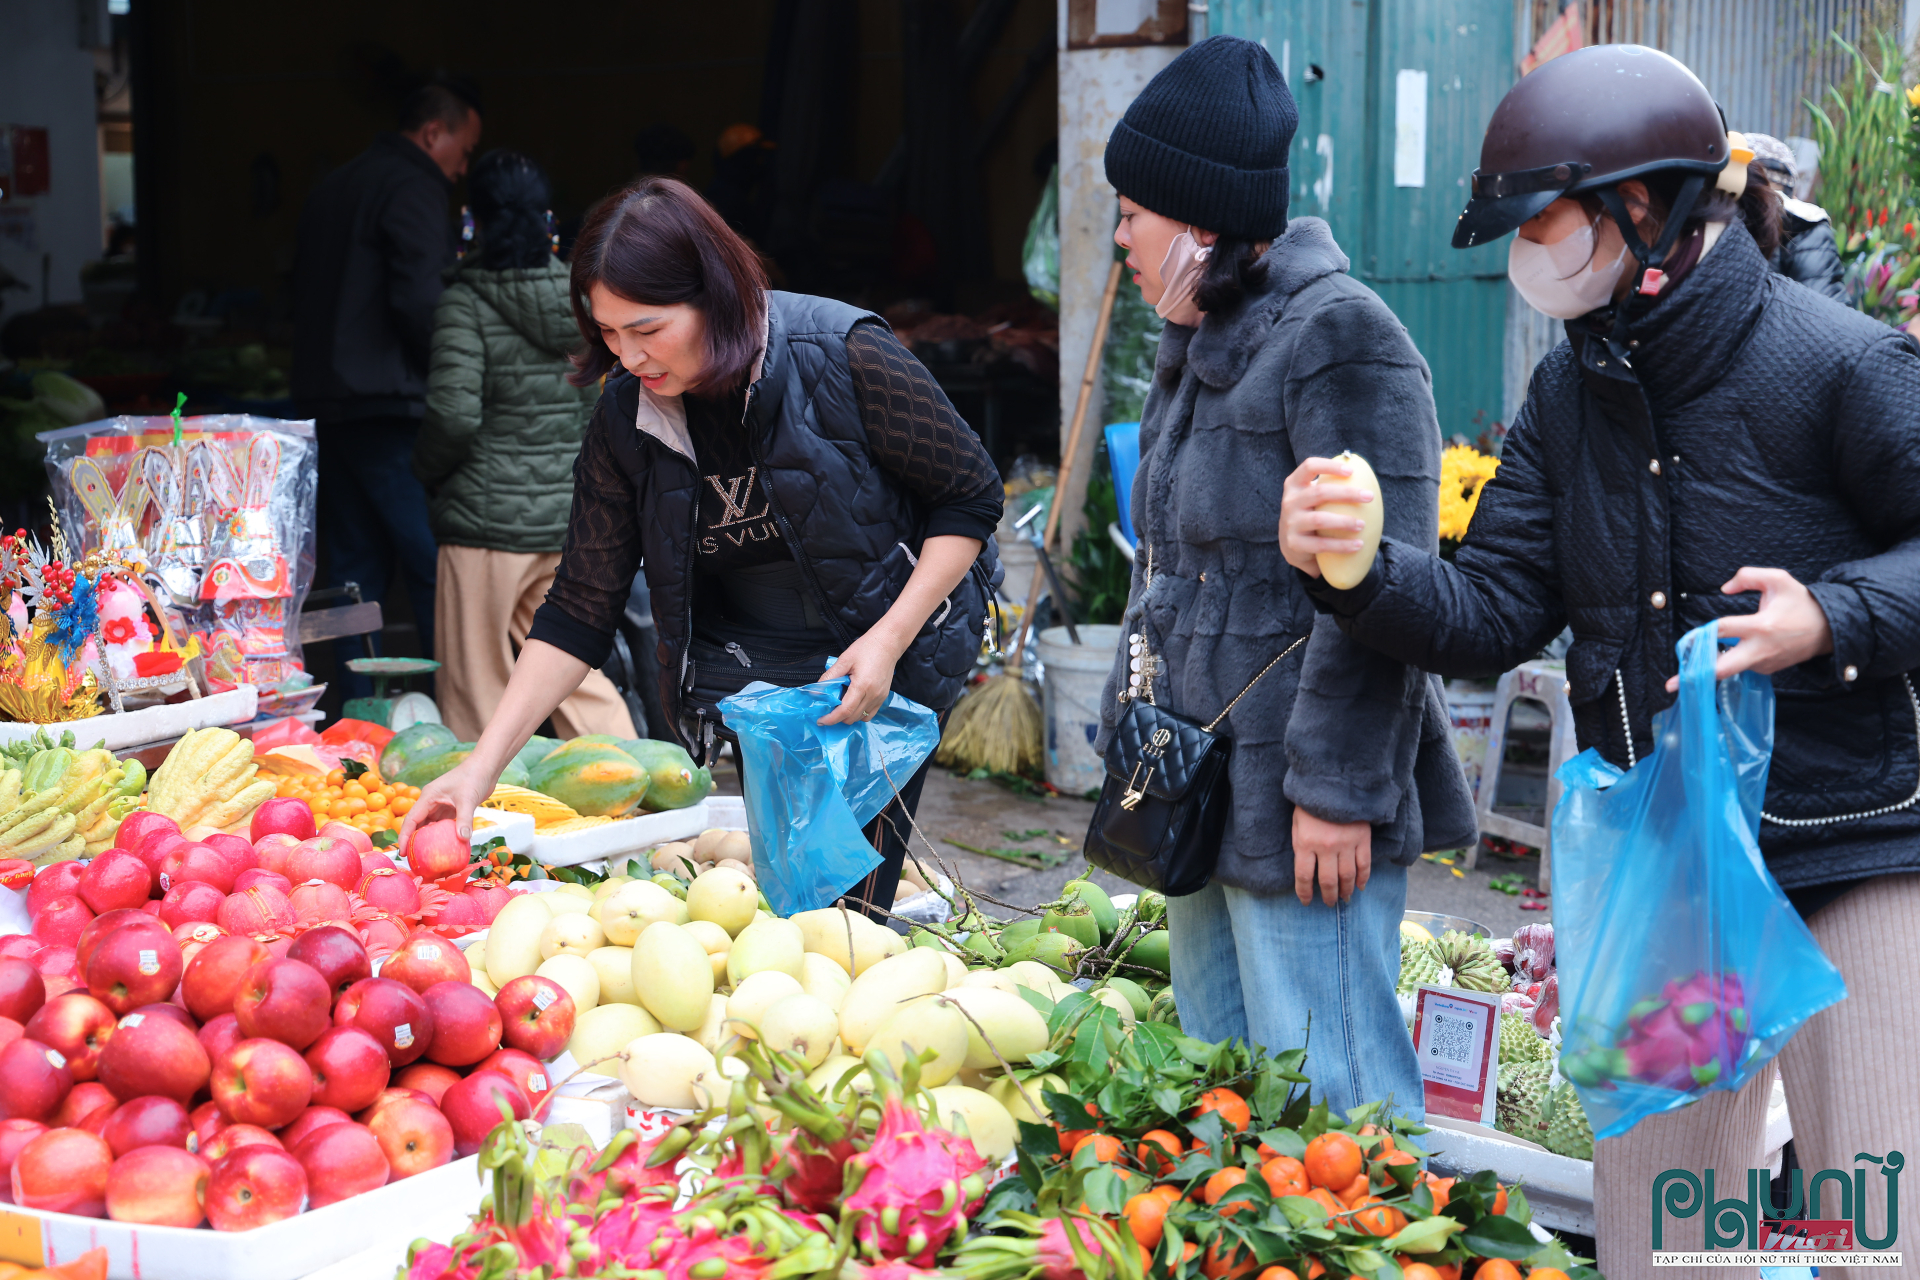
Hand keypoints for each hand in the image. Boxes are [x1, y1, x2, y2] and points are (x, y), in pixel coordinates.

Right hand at [396, 756, 499, 851]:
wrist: (486, 767)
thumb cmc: (474, 777)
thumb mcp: (468, 799)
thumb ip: (464, 819)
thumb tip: (463, 840)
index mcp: (428, 797)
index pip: (411, 819)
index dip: (404, 837)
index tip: (402, 852)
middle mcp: (431, 801)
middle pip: (418, 824)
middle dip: (413, 841)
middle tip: (413, 859)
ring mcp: (441, 804)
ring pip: (430, 825)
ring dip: (427, 839)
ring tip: (425, 857)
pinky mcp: (452, 807)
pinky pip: (443, 824)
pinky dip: (442, 835)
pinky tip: (444, 847)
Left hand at [817, 630, 905, 725]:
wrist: (888, 643)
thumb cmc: (866, 648)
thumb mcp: (844, 660)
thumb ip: (830, 677)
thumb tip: (816, 691)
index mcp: (862, 685)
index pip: (845, 710)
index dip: (831, 718)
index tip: (821, 720)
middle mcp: (873, 695)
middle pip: (852, 717)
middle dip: (837, 718)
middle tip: (828, 710)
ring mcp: (880, 698)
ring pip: (861, 718)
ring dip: (848, 716)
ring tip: (840, 706)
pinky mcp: (884, 697)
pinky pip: (870, 714)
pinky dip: (859, 713)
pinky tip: (853, 704)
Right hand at [1279, 457, 1374, 577]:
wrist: (1293, 546)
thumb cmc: (1312, 513)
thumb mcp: (1314, 498)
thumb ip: (1330, 485)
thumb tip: (1364, 474)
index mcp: (1295, 485)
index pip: (1309, 467)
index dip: (1330, 466)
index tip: (1352, 471)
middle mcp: (1289, 502)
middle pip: (1319, 493)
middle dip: (1347, 493)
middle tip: (1370, 496)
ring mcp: (1290, 523)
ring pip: (1319, 520)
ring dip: (1345, 521)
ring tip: (1362, 525)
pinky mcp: (1294, 543)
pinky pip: (1321, 544)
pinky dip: (1341, 545)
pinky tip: (1358, 545)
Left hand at [1292, 807, 1372, 905]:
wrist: (1334, 782)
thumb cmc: (1310, 804)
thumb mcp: (1297, 824)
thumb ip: (1300, 846)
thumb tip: (1305, 870)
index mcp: (1306, 843)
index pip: (1304, 876)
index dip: (1304, 892)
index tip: (1306, 901)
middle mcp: (1327, 847)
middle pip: (1328, 881)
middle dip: (1328, 896)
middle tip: (1329, 903)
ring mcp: (1347, 843)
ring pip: (1348, 876)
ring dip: (1346, 891)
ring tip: (1344, 899)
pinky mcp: (1363, 839)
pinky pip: (1364, 864)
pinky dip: (1363, 878)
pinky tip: (1360, 887)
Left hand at [1662, 567, 1834, 691]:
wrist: (1829, 630)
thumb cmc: (1800, 603)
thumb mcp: (1779, 579)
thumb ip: (1748, 576)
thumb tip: (1724, 588)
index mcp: (1760, 626)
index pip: (1722, 630)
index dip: (1699, 634)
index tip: (1682, 642)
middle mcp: (1760, 649)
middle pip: (1724, 668)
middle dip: (1697, 676)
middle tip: (1671, 684)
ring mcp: (1763, 663)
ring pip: (1729, 667)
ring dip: (1710, 664)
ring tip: (1689, 664)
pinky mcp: (1766, 670)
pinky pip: (1741, 666)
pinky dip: (1727, 662)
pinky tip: (1719, 656)